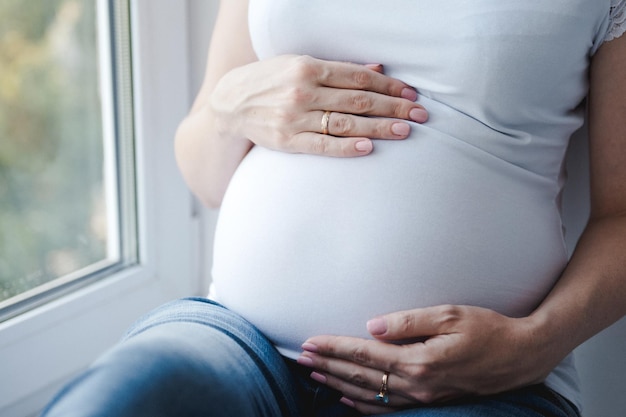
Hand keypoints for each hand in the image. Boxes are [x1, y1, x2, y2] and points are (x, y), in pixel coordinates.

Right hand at [210, 55, 427, 156]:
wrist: (231, 103)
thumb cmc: (271, 81)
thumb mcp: (299, 64)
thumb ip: (337, 69)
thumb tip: (376, 69)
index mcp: (308, 66)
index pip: (358, 76)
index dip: (388, 85)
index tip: (411, 93)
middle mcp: (303, 91)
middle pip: (358, 99)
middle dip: (393, 106)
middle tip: (420, 114)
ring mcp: (294, 117)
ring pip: (345, 123)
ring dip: (378, 127)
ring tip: (405, 131)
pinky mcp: (287, 140)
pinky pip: (322, 145)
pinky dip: (346, 147)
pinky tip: (368, 148)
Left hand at [297, 305, 564, 414]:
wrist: (523, 355)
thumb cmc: (489, 329)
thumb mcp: (450, 315)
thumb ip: (408, 322)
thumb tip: (372, 326)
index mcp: (419, 361)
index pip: (364, 354)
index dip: (334, 348)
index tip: (309, 342)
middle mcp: (417, 385)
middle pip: (361, 376)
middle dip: (328, 366)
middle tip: (300, 358)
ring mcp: (423, 398)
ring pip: (369, 394)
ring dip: (339, 384)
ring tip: (314, 375)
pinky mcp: (431, 402)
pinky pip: (387, 408)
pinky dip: (362, 404)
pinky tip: (347, 398)